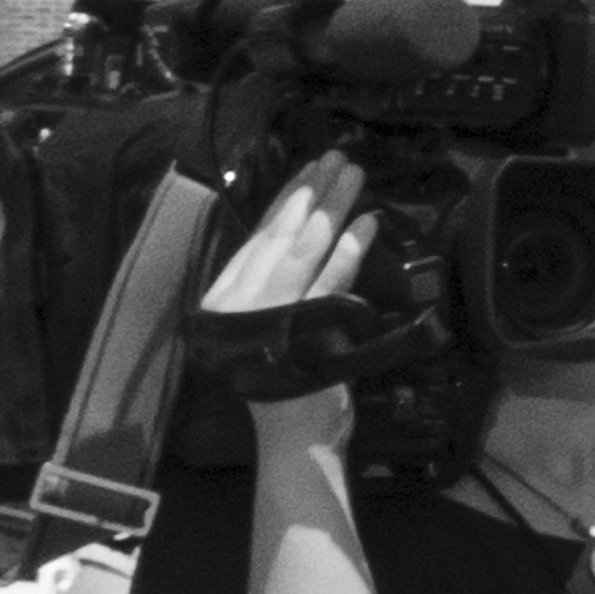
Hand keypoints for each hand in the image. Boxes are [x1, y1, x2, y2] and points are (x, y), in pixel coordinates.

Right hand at [191, 155, 431, 415]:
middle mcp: (241, 300)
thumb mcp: (271, 324)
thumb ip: (275, 286)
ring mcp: (271, 313)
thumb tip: (304, 234)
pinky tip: (366, 222)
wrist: (291, 436)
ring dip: (331, 207)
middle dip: (312, 191)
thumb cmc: (288, 382)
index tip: (309, 170)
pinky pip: (331, 280)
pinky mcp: (305, 328)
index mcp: (228, 296)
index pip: (259, 235)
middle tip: (336, 157)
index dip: (286, 199)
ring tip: (353, 176)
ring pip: (305, 247)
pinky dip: (350, 249)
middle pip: (281, 234)